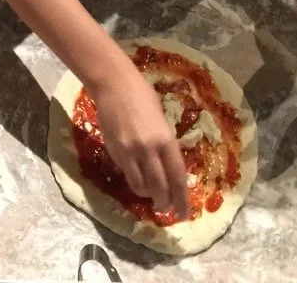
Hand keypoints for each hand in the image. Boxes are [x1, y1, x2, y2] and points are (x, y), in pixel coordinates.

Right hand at [90, 67, 189, 218]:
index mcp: (165, 139)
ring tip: (151, 195)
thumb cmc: (141, 94)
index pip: (177, 177)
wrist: (113, 83)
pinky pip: (126, 172)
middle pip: (159, 187)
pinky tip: (136, 175)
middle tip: (166, 209)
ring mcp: (129, 151)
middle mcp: (148, 148)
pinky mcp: (114, 150)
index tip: (184, 214)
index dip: (182, 199)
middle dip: (164, 202)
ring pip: (140, 185)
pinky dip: (134, 179)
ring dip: (147, 194)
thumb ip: (164, 141)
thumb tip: (167, 163)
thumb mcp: (161, 118)